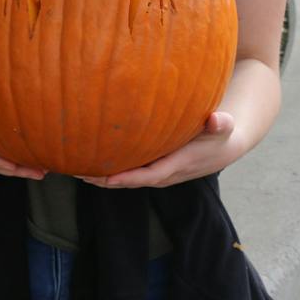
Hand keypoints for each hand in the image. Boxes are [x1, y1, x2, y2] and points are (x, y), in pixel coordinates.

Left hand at [77, 111, 240, 188]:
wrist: (223, 146)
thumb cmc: (219, 134)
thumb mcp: (224, 128)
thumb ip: (220, 123)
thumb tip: (218, 119)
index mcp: (177, 165)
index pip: (149, 175)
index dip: (128, 177)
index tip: (106, 178)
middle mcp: (164, 174)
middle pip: (130, 181)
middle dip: (105, 179)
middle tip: (79, 172)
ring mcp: (157, 173)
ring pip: (126, 178)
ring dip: (102, 176)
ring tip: (76, 169)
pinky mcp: (153, 168)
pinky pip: (128, 172)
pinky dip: (109, 170)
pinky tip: (90, 161)